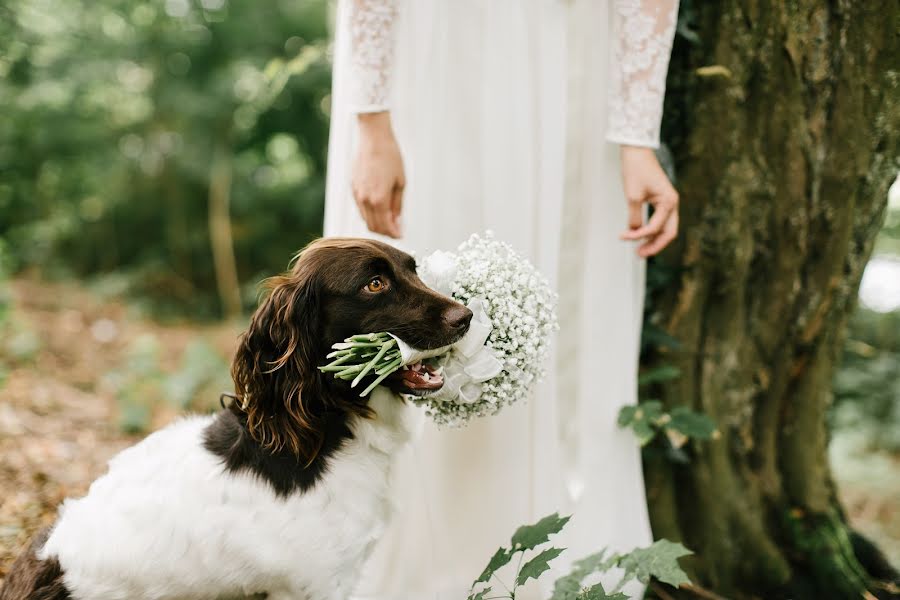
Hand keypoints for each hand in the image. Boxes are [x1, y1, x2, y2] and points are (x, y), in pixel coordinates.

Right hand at [352, 112, 404, 238]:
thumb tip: (398, 221)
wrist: (374, 139)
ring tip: (389, 219)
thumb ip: (398, 205)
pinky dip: (370, 213)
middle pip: (373, 227)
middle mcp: (365, 200)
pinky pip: (361, 208)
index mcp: (379, 200)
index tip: (401, 234)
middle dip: (385, 231)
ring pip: (365, 218)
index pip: (385, 227)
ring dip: (377, 223)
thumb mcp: (400, 183)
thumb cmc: (391, 158)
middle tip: (396, 229)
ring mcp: (357, 194)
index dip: (394, 234)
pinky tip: (379, 208)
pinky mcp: (353, 188)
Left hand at [619, 145, 678, 256]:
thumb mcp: (632, 195)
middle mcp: (672, 203)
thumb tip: (633, 233)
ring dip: (653, 240)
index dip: (638, 236)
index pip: (655, 228)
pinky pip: (660, 220)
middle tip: (639, 255)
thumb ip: (634, 217)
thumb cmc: (635, 170)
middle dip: (654, 246)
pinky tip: (640, 235)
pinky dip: (651, 230)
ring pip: (665, 228)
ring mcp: (668, 202)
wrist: (636, 151)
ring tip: (639, 250)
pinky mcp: (661, 200)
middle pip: (668, 233)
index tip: (622, 236)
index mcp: (669, 202)